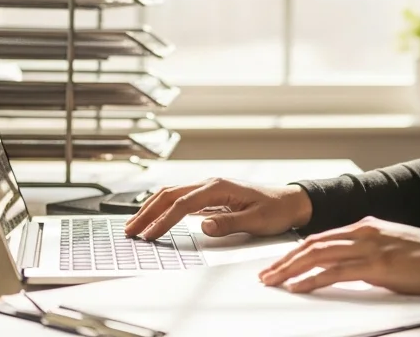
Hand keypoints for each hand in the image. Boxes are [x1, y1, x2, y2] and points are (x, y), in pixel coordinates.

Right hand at [123, 178, 312, 239]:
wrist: (289, 201)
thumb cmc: (275, 210)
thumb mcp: (256, 220)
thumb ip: (229, 223)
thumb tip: (203, 225)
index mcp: (218, 187)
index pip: (182, 205)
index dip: (163, 220)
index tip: (149, 235)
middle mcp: (210, 184)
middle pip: (169, 195)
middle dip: (147, 212)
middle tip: (129, 230)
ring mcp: (208, 189)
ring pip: (171, 194)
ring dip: (151, 208)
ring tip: (134, 225)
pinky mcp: (209, 196)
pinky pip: (179, 199)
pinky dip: (162, 207)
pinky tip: (154, 217)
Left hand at [258, 216, 419, 295]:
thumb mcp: (394, 252)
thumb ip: (370, 257)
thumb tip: (352, 271)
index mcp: (367, 227)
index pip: (321, 238)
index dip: (296, 251)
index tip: (278, 265)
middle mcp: (364, 232)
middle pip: (312, 243)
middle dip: (284, 260)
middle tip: (264, 275)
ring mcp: (370, 247)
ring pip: (317, 255)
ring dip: (289, 269)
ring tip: (271, 281)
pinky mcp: (377, 265)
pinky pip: (335, 271)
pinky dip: (311, 279)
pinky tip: (297, 287)